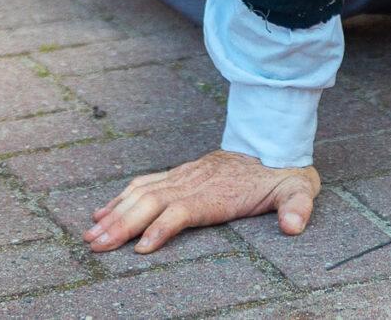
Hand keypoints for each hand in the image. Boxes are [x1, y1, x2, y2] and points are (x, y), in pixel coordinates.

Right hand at [85, 150, 320, 253]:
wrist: (274, 143)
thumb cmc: (282, 174)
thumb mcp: (298, 190)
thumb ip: (296, 207)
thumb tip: (294, 225)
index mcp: (218, 192)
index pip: (182, 209)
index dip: (162, 228)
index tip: (141, 247)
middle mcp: (194, 182)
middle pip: (152, 202)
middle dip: (123, 224)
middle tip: (97, 245)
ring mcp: (184, 177)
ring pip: (142, 194)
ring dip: (115, 214)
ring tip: (91, 234)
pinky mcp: (179, 175)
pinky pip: (144, 184)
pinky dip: (121, 198)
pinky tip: (103, 212)